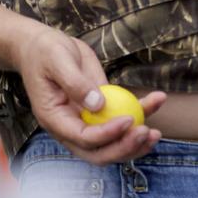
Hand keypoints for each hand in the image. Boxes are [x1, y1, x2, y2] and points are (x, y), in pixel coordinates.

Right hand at [16, 22, 164, 164]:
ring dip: (135, 141)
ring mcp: (86, 120)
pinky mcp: (99, 108)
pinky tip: (157, 99)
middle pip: (99, 152)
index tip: (128, 120)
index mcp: (56, 120)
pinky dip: (141, 112)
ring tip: (156, 132)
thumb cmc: (45, 52)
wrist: (40, 46)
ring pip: (112, 143)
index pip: (84, 138)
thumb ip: (75, 83)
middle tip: (146, 132)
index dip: (107, 135)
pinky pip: (120, 117)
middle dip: (124, 147)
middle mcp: (70, 127)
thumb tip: (98, 104)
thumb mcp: (57, 61)